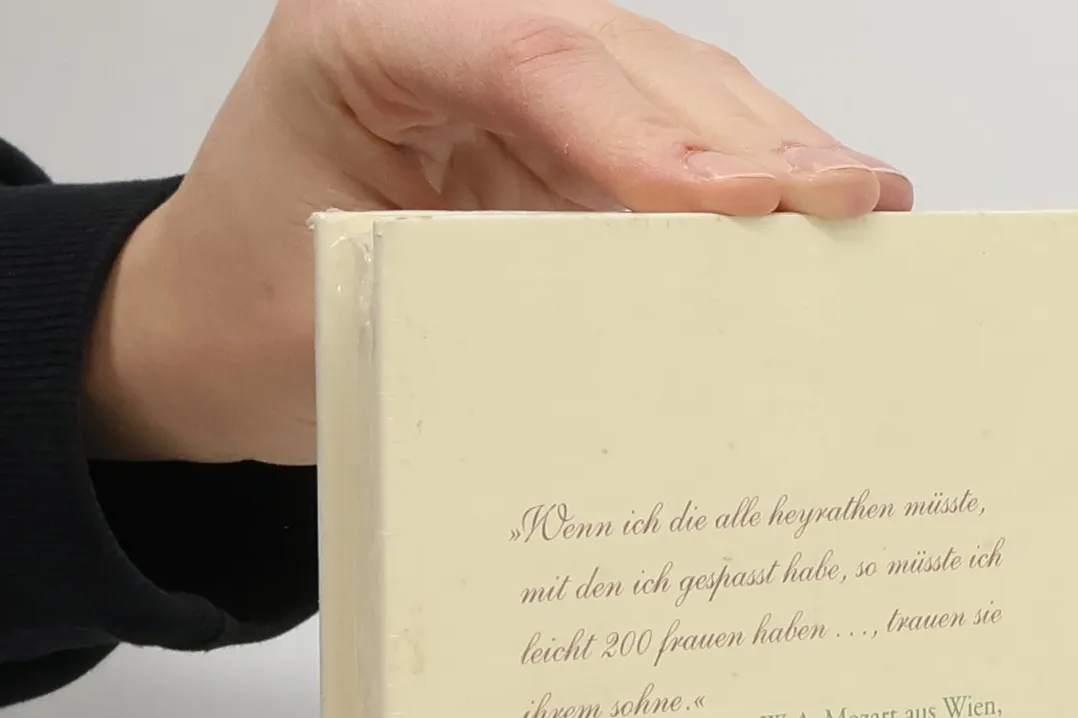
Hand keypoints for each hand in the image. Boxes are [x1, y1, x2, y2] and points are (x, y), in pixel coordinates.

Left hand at [86, 0, 911, 465]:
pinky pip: (668, 133)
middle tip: (845, 203)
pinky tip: (820, 207)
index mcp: (365, 32)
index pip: (526, 56)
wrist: (213, 326)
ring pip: (669, 82)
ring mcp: (514, 68)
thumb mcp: (343, 315)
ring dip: (771, 148)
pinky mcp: (558, 126)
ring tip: (863, 205)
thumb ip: (477, 297)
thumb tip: (641, 326)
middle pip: (624, 56)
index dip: (642, 129)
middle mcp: (449, 25)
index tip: (734, 202)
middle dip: (744, 135)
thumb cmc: (252, 315)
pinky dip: (747, 173)